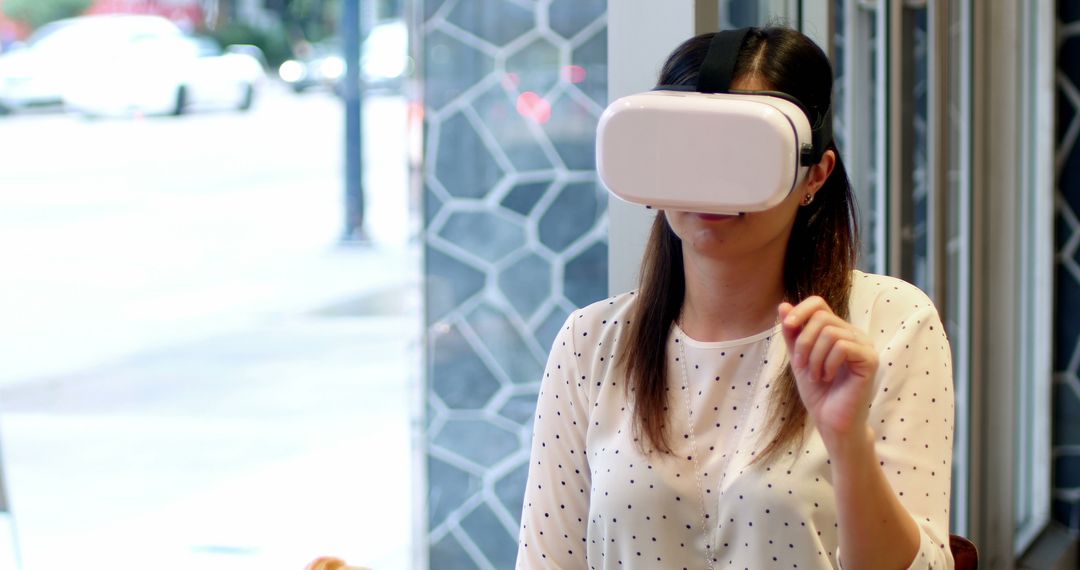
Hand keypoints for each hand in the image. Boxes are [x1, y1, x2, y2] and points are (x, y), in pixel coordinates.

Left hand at [778, 297, 877, 448]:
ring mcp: (864, 346)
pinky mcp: (870, 359)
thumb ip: (792, 334)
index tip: (788, 327)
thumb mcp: (798, 359)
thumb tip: (783, 305)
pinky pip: (842, 346)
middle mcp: (853, 334)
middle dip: (803, 342)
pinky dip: (827, 363)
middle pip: (821, 317)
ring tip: (815, 375)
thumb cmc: (818, 392)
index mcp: (837, 331)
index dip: (801, 310)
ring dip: (814, 356)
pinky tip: (827, 377)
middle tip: (801, 366)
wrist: (831, 421)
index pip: (818, 303)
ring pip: (830, 332)